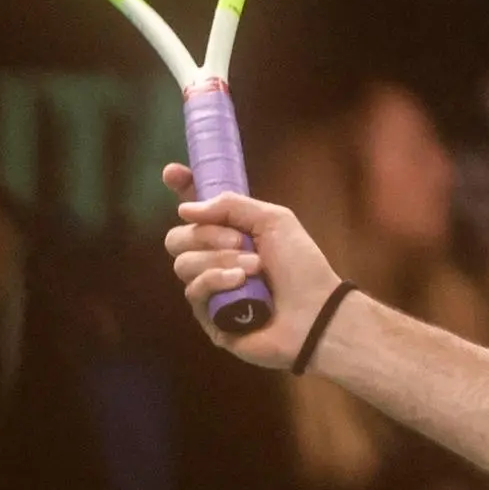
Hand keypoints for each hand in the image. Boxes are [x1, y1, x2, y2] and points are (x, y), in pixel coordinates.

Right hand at [161, 163, 342, 368]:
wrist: (315, 310)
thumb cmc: (301, 265)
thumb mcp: (274, 221)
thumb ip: (231, 206)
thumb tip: (185, 208)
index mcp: (231, 232)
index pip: (196, 208)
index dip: (182, 188)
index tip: (173, 172)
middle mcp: (214, 258)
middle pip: (177, 237)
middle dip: (206, 235)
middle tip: (240, 241)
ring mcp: (209, 288)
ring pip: (183, 263)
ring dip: (220, 260)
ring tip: (255, 268)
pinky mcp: (208, 316)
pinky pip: (194, 290)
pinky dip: (216, 281)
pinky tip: (241, 283)